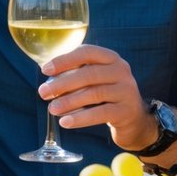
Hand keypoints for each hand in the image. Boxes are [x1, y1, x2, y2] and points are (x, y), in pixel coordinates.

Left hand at [38, 44, 156, 150]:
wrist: (133, 120)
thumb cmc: (106, 96)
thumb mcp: (94, 81)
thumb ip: (75, 76)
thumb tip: (48, 82)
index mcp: (111, 58)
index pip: (87, 52)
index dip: (65, 60)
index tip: (45, 70)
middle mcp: (121, 70)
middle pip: (89, 73)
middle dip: (63, 83)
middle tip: (43, 93)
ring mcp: (127, 90)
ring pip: (94, 93)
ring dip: (69, 101)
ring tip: (52, 109)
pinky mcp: (127, 111)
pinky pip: (101, 113)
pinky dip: (81, 118)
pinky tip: (65, 122)